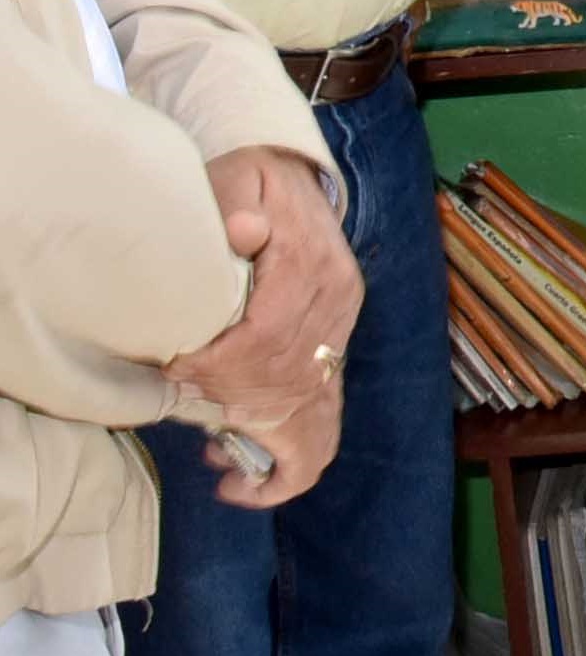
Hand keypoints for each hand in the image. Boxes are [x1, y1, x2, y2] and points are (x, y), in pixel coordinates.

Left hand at [166, 150, 360, 505]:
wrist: (295, 186)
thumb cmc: (252, 184)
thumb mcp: (238, 176)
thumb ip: (235, 201)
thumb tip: (244, 233)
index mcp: (313, 266)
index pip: (269, 334)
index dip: (219, 364)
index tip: (175, 370)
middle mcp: (336, 306)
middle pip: (285, 380)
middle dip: (226, 403)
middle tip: (179, 403)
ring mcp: (339, 335)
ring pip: (314, 413)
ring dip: (264, 446)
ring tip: (220, 464)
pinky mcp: (335, 353)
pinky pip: (326, 424)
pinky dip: (291, 464)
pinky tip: (247, 479)